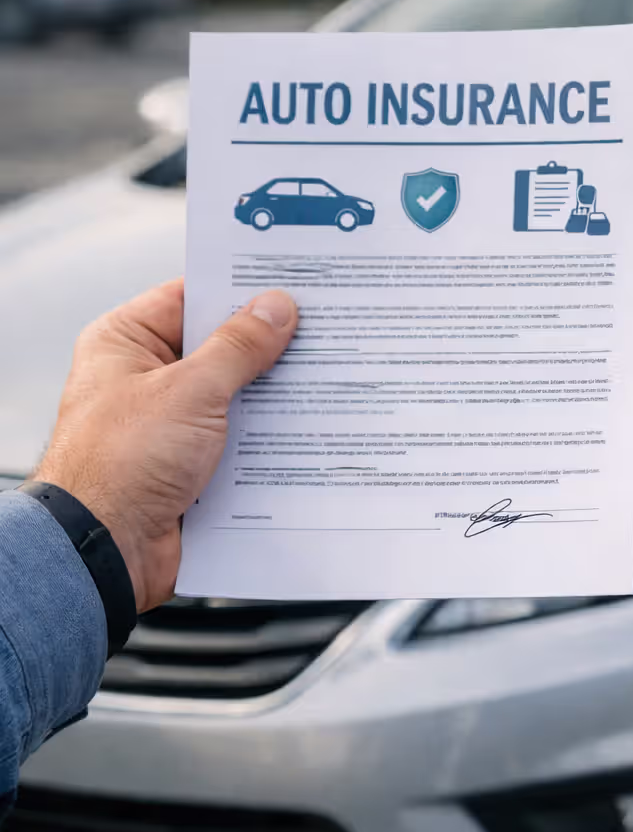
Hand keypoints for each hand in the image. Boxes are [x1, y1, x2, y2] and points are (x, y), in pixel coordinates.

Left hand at [33, 279, 296, 610]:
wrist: (103, 551)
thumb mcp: (189, 391)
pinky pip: (242, 437)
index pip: (193, 296)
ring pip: (237, 395)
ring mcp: (171, 423)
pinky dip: (271, 436)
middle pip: (221, 346)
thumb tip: (276, 308)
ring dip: (275, 394)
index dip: (242, 289)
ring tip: (326, 376)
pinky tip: (310, 427)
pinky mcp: (193, 463)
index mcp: (126, 343)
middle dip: (270, 345)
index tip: (293, 283)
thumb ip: (238, 347)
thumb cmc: (119, 466)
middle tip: (323, 330)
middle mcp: (146, 379)